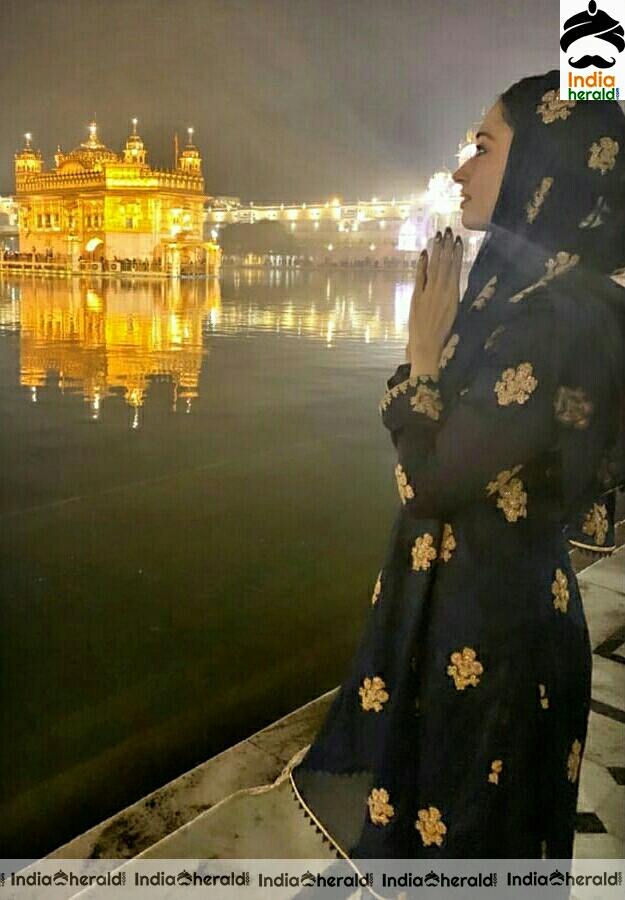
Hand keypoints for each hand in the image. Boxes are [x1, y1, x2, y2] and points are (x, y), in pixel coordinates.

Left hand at [406, 228, 462, 378]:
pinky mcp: (417, 297)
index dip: (457, 253)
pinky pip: (420, 276)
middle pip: (445, 264)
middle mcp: (442, 291)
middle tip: (447, 230)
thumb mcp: (453, 313)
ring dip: (436, 250)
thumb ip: (452, 296)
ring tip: (438, 236)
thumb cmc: (443, 333)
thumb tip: (453, 281)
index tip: (458, 240)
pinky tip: (424, 252)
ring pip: (434, 267)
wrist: (427, 345)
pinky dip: (422, 264)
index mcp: (454, 295)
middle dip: (447, 246)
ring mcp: (429, 293)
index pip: (456, 269)